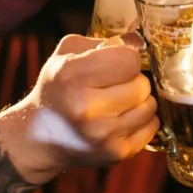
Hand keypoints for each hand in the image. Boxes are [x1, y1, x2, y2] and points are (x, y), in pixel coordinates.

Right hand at [4, 34, 158, 182]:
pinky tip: (123, 118)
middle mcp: (87, 108)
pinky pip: (152, 126)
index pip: (130, 59)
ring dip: (139, 101)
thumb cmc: (58, 88)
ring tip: (119, 102)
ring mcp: (103, 135)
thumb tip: (139, 39)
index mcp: (73, 76)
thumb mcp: (67, 54)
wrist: (40, 136)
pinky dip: (142, 120)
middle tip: (115, 86)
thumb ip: (103, 41)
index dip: (125, 58)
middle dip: (133, 81)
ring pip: (150, 106)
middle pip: (142, 84)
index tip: (115, 63)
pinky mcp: (116, 153)